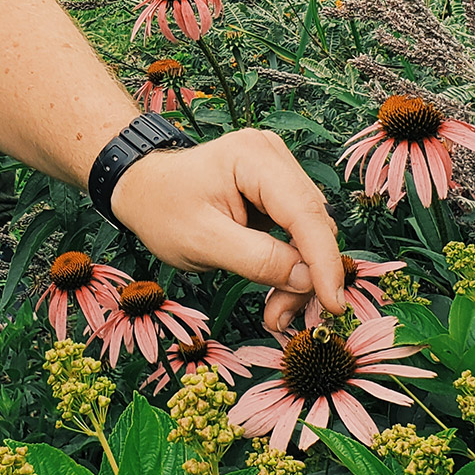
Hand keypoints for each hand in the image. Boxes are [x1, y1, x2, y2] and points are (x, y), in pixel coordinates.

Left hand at [110, 128, 344, 325]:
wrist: (142, 190)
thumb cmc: (161, 209)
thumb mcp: (202, 242)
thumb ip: (256, 259)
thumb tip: (308, 280)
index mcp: (253, 157)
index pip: (304, 212)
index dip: (323, 261)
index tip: (333, 303)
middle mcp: (273, 156)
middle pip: (313, 224)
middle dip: (305, 276)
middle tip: (279, 318)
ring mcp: (277, 171)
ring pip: (310, 233)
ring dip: (299, 276)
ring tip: (274, 311)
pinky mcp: (276, 191)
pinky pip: (299, 232)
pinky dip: (291, 265)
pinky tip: (277, 289)